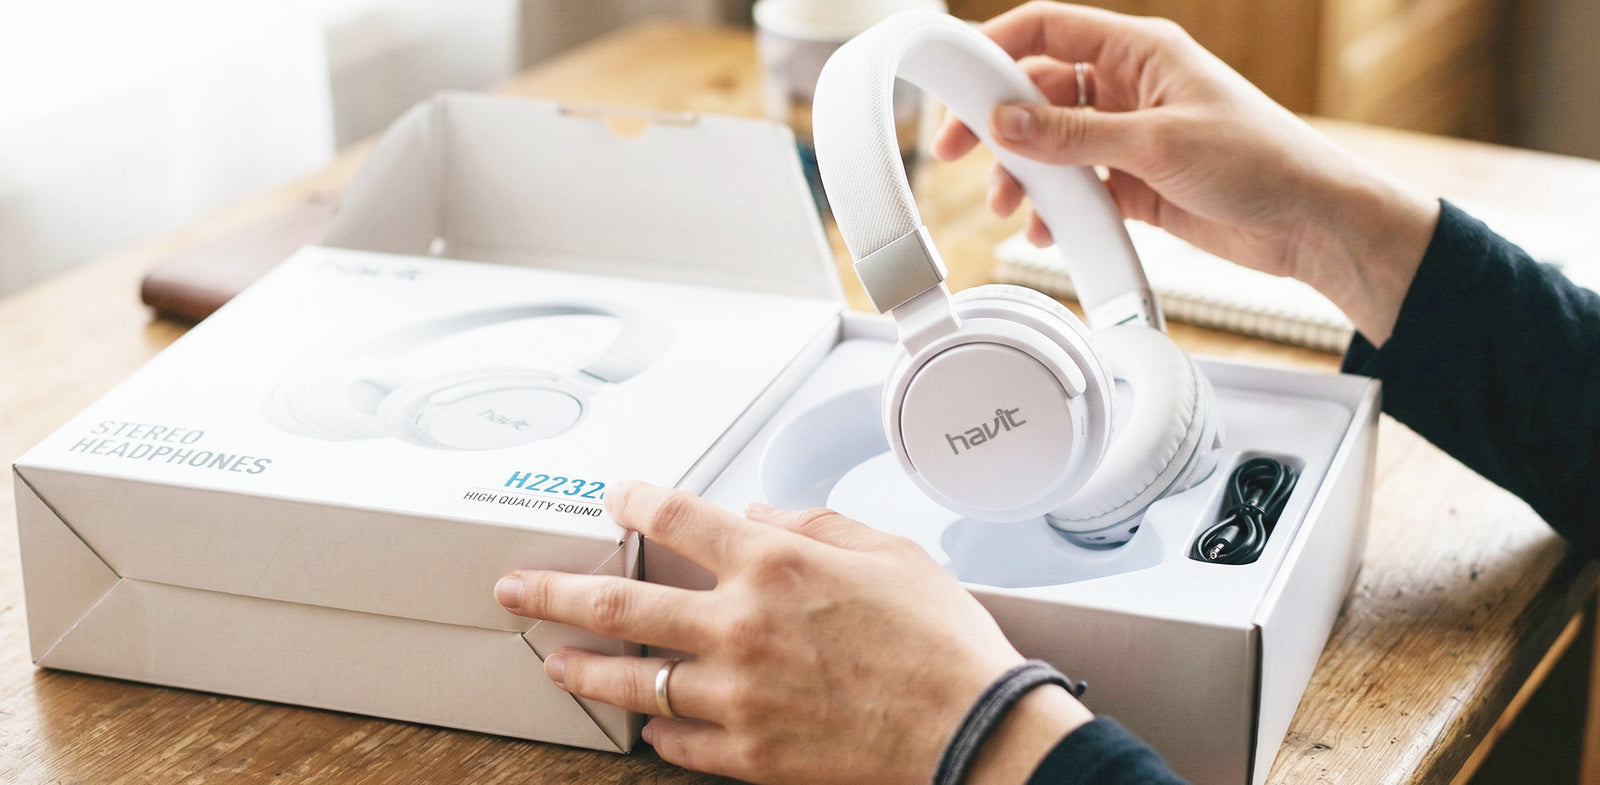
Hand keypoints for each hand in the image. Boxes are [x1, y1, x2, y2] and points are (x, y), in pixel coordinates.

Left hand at [493, 482, 1090, 784]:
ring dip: (582, 669)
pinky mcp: (748, 754)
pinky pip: (678, 742)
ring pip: (631, 681)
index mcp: (775, 565)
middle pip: (618, 603)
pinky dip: (656, 730)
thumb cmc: (941, 645)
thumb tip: (766, 515)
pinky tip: (645, 725)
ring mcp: (736, 695)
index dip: (635, 501)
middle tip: (515, 589)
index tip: (616, 498)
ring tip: (553, 663)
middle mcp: (740, 626)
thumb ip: (817, 525)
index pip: (678, 518)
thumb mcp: (889, 555)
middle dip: (554, 592)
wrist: (972, 734)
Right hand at [932, 1, 1439, 344]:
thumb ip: (1074, 134)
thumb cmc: (1261, 160)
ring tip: (1011, 204)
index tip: (955, 77)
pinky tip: (1049, 228)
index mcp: (1139, 51)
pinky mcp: (1135, 182)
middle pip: (1038, 90)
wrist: (1309, 223)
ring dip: (1024, 173)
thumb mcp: (1157, 143)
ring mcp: (1129, 135)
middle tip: (956, 153)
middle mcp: (1129, 87)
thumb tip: (1004, 121)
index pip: (1049, 28)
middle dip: (997, 123)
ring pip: (1052, 143)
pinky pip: (1076, 186)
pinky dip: (1056, 207)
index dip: (995, 45)